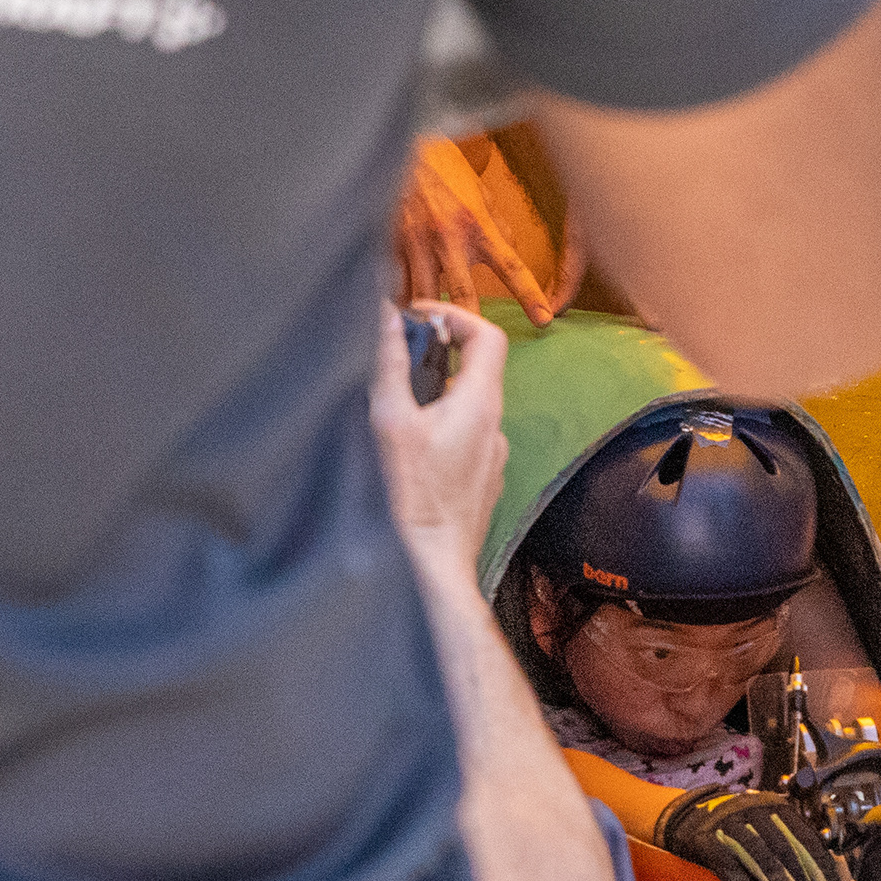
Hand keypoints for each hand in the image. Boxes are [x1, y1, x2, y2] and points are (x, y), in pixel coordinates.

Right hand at [370, 301, 511, 578]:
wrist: (433, 566)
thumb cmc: (411, 497)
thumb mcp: (391, 420)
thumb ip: (390, 363)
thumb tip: (385, 315)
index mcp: (480, 403)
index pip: (487, 335)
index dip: (454, 315)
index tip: (417, 318)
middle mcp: (495, 426)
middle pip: (476, 369)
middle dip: (436, 354)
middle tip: (396, 357)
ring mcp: (492, 458)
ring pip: (468, 407)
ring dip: (436, 395)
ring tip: (395, 406)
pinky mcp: (482, 482)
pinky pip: (466, 439)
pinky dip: (441, 429)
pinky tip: (409, 450)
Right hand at [392, 136, 570, 324]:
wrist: (403, 150)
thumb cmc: (445, 171)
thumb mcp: (481, 195)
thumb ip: (497, 229)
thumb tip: (512, 255)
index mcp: (477, 226)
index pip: (511, 267)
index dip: (529, 296)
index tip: (543, 320)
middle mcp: (448, 239)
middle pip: (464, 294)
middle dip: (472, 323)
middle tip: (477, 345)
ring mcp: (417, 245)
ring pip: (424, 296)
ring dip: (431, 319)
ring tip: (435, 339)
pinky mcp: (391, 246)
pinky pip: (396, 285)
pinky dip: (400, 304)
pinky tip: (402, 319)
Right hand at [657, 786, 856, 880]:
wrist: (687, 816)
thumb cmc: (738, 827)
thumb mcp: (766, 825)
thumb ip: (791, 844)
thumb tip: (825, 876)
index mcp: (776, 807)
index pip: (805, 838)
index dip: (821, 865)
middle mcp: (754, 810)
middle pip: (784, 847)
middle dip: (802, 878)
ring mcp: (729, 823)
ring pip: (758, 852)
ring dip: (776, 878)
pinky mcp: (705, 839)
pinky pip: (725, 860)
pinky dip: (739, 879)